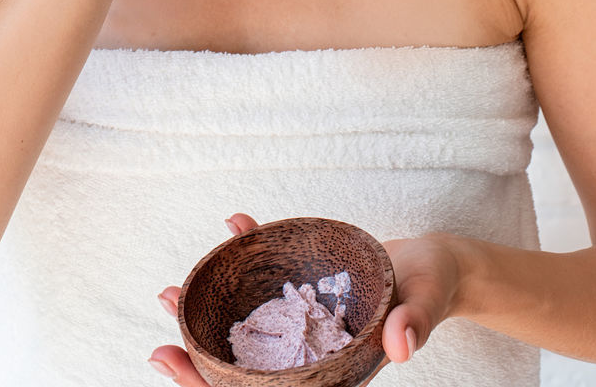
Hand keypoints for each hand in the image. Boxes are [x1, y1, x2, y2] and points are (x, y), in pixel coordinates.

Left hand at [148, 215, 464, 382]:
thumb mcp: (426, 303)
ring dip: (206, 312)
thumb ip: (415, 323)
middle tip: (159, 330)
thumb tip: (402, 344)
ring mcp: (301, 325)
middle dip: (196, 359)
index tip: (172, 361)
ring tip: (169, 290)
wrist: (436, 265)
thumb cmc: (434, 287)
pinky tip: (235, 224)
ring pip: (243, 329)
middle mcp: (308, 354)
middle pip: (242, 370)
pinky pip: (264, 278)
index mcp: (331, 371)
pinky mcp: (302, 291)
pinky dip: (246, 253)